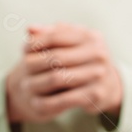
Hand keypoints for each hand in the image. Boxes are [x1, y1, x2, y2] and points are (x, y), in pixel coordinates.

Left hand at [5, 23, 122, 123]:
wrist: (108, 84)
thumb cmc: (82, 58)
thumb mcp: (72, 42)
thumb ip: (51, 33)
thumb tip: (29, 29)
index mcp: (90, 36)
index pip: (56, 35)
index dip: (37, 41)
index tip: (23, 49)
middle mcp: (98, 53)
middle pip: (57, 57)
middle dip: (36, 63)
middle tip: (22, 69)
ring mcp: (99, 74)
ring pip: (60, 78)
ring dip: (38, 83)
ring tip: (25, 86)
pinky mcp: (96, 94)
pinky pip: (66, 99)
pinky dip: (48, 102)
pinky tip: (36, 102)